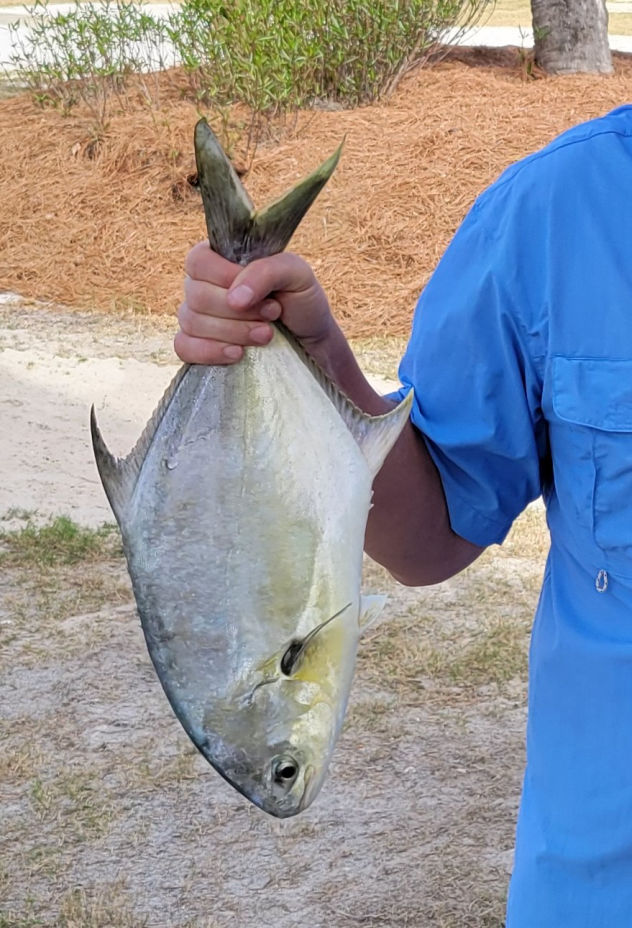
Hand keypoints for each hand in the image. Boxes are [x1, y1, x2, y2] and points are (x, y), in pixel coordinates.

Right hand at [174, 242, 333, 364]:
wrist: (311, 340)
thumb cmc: (300, 300)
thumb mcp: (295, 274)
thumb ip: (266, 271)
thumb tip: (234, 298)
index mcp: (220, 259)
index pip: (198, 261)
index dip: (224, 277)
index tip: (261, 293)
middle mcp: (202, 285)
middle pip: (196, 295)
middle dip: (239, 311)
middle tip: (273, 313)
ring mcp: (197, 317)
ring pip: (192, 321)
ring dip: (234, 331)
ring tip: (266, 334)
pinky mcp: (198, 345)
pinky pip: (184, 347)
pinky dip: (210, 351)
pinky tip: (237, 354)